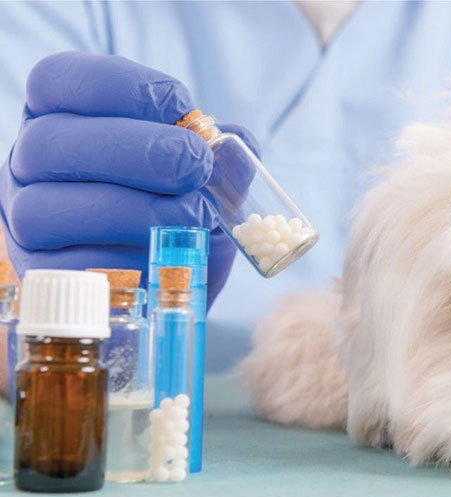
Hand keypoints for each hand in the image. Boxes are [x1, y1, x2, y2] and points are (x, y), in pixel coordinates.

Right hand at [0, 51, 259, 306]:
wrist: (174, 271)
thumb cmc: (183, 202)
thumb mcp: (208, 171)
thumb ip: (225, 156)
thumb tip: (238, 153)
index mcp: (60, 116)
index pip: (59, 80)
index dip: (123, 87)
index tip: (181, 106)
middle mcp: (29, 163)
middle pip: (50, 142)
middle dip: (137, 150)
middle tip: (197, 166)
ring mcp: (26, 220)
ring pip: (48, 209)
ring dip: (135, 210)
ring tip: (194, 215)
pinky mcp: (42, 275)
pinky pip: (70, 268)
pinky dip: (128, 259)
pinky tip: (169, 252)